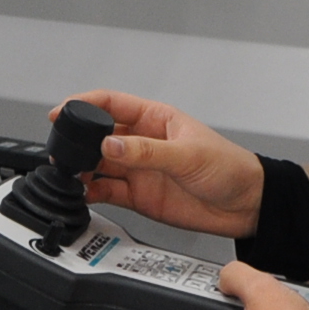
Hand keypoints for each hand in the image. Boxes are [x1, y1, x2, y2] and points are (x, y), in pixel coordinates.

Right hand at [61, 89, 264, 238]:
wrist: (246, 206)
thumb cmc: (230, 168)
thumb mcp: (188, 155)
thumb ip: (147, 152)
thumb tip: (111, 144)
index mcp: (154, 118)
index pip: (110, 103)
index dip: (83, 105)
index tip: (61, 113)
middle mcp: (142, 142)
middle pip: (98, 136)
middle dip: (78, 141)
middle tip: (63, 151)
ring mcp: (139, 169)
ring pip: (98, 165)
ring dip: (82, 169)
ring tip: (71, 175)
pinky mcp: (138, 196)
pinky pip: (106, 191)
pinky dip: (91, 192)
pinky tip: (85, 193)